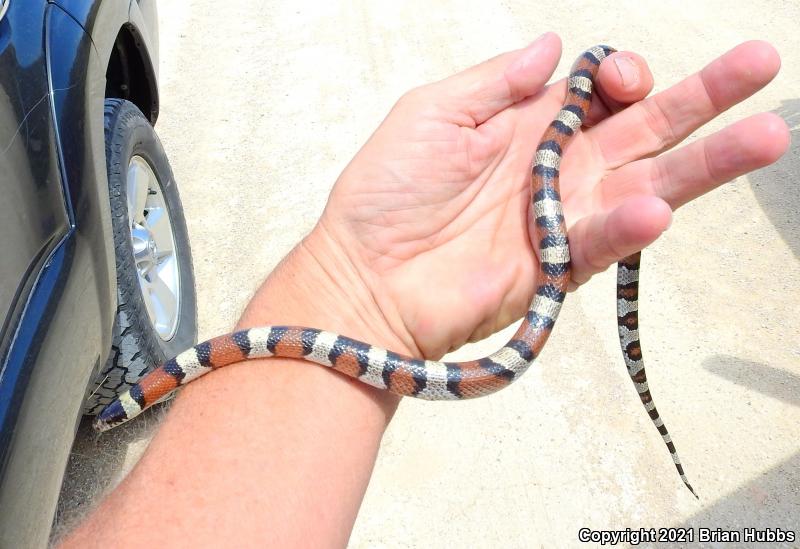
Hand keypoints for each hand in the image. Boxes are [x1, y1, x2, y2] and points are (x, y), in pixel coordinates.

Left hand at [310, 33, 787, 357]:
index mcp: (528, 125)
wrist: (363, 276)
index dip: (622, 76)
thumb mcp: (430, 114)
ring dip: (707, 162)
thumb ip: (493, 81)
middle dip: (703, 98)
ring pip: (649, 184)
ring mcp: (562, 219)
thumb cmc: (383, 194)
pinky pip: (603, 242)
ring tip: (765, 135)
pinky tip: (655, 209)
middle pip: (645, 129)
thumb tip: (553, 45)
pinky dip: (628, 227)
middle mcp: (557, 168)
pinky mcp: (556, 268)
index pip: (602, 93)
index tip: (621, 76)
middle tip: (760, 66)